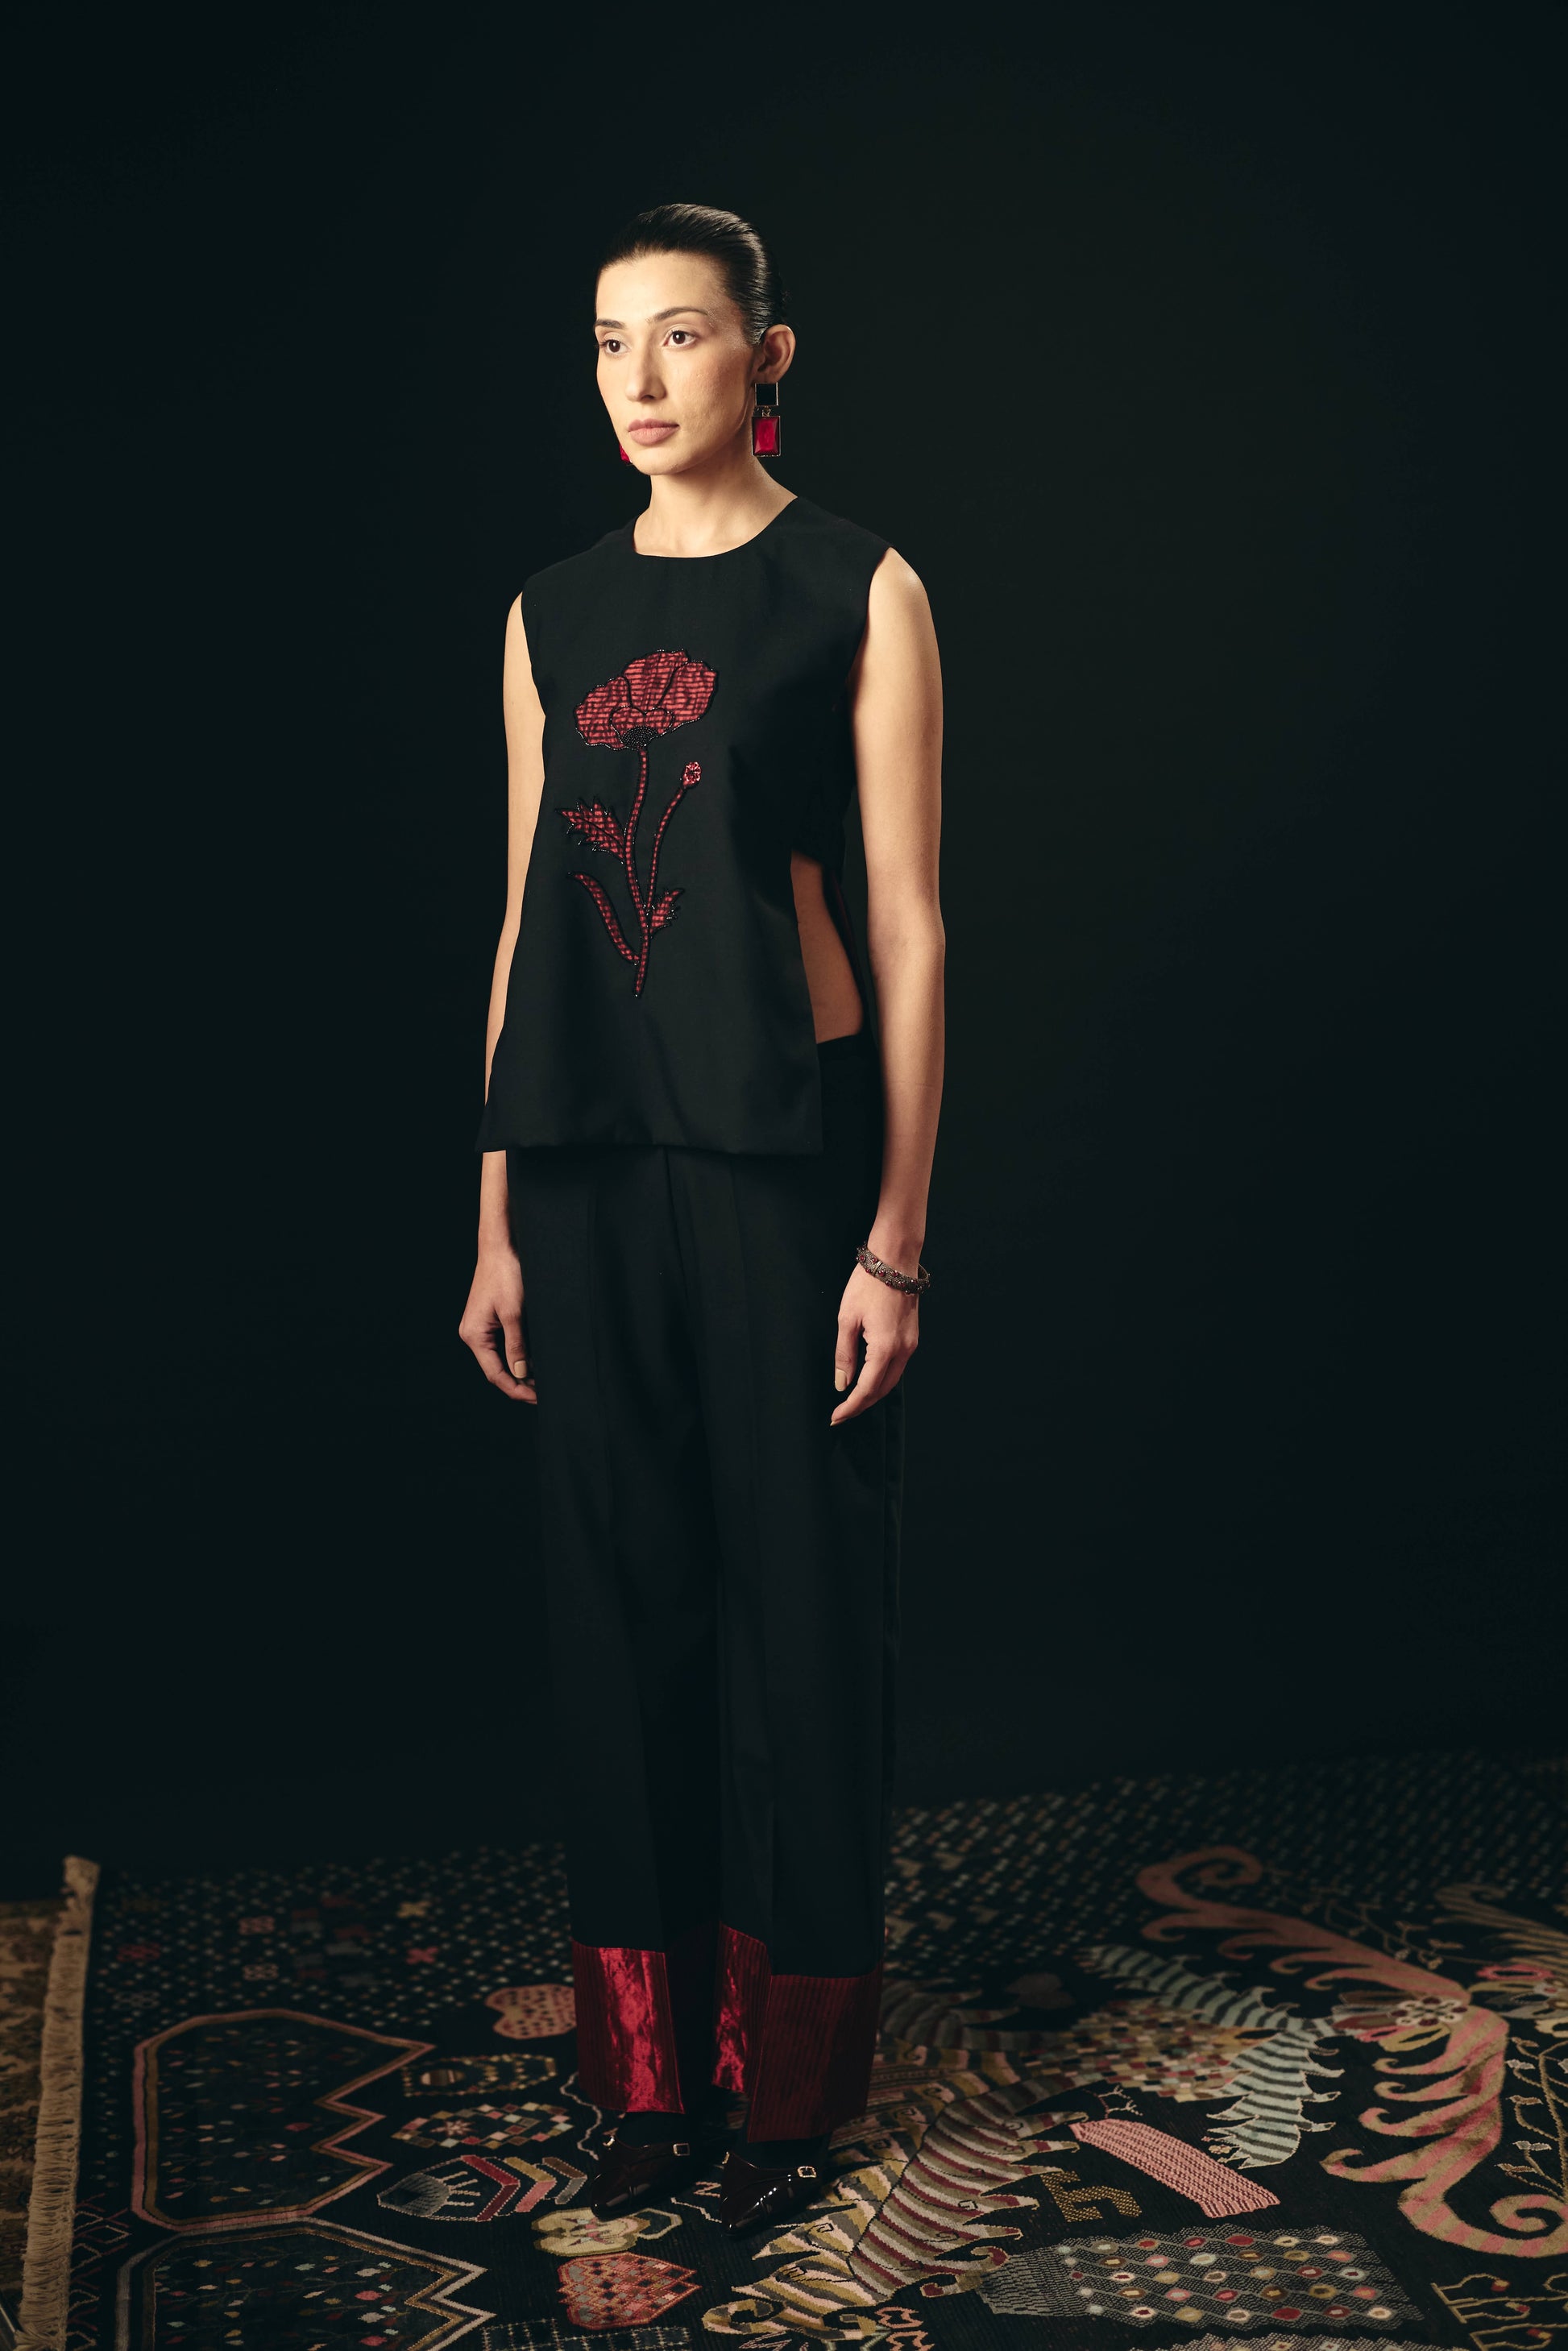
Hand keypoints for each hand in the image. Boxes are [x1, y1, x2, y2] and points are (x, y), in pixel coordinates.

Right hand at [459, 1243, 535, 1401]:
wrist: (501, 1246)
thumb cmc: (506, 1274)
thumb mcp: (514, 1313)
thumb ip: (516, 1345)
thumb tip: (520, 1374)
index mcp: (474, 1335)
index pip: (495, 1374)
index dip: (516, 1389)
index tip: (537, 1398)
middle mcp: (473, 1334)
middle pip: (496, 1369)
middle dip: (519, 1383)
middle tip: (542, 1393)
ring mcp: (480, 1327)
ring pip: (499, 1358)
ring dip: (519, 1371)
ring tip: (540, 1382)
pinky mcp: (489, 1320)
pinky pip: (501, 1345)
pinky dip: (516, 1355)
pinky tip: (532, 1361)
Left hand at [830, 1262, 918, 1424]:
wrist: (895, 1259)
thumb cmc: (868, 1284)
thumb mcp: (847, 1319)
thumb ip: (844, 1354)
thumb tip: (842, 1383)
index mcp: (885, 1348)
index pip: (866, 1389)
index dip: (850, 1407)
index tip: (835, 1417)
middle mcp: (903, 1350)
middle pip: (882, 1390)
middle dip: (861, 1405)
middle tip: (841, 1414)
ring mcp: (911, 1344)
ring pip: (892, 1380)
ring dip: (873, 1393)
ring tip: (852, 1400)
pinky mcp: (912, 1337)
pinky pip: (898, 1367)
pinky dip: (883, 1378)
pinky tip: (869, 1378)